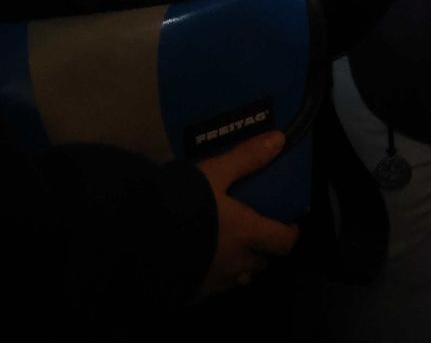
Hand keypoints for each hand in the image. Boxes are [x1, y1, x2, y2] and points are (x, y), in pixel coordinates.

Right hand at [196, 132, 298, 294]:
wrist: (141, 235)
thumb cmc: (186, 201)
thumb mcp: (216, 172)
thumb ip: (247, 158)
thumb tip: (280, 139)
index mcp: (248, 234)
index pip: (284, 242)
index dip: (289, 234)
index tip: (288, 225)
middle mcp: (236, 263)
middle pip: (260, 263)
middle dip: (261, 250)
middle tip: (252, 233)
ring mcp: (213, 282)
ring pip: (237, 278)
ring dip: (238, 266)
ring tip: (225, 248)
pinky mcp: (191, 292)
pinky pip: (210, 287)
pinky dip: (211, 276)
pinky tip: (197, 261)